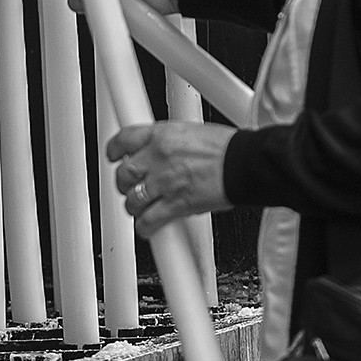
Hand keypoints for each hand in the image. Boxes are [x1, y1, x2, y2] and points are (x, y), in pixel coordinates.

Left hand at [108, 121, 233, 235]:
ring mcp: (165, 182)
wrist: (245, 163)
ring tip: (142, 208)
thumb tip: (162, 150)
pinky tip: (149, 226)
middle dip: (124, 184)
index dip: (114, 151)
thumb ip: (171, 143)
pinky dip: (145, 227)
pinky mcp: (175, 205)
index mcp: (162, 135)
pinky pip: (148, 221)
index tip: (115, 157)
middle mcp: (159, 157)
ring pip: (133, 199)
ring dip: (134, 206)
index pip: (124, 140)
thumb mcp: (193, 133)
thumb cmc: (229, 148)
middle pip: (124, 173)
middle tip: (131, 187)